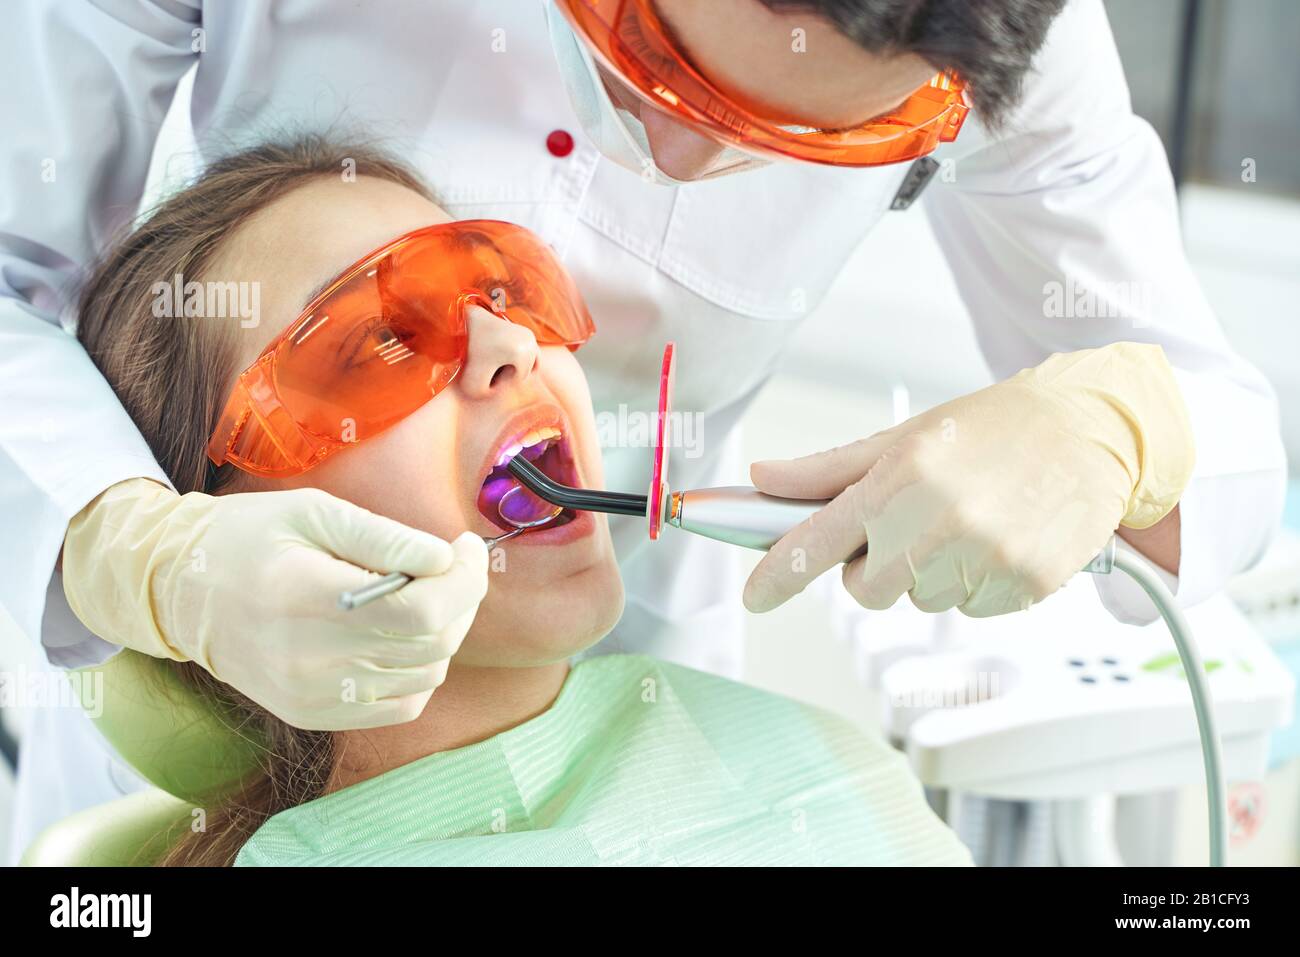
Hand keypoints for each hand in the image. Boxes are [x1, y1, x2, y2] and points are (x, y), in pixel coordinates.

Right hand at [63, 478, 488, 729]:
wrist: (177, 592)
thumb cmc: (247, 538)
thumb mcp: (313, 513)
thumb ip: (384, 537)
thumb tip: (445, 557)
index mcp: (308, 596)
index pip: (419, 609)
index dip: (462, 579)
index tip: (464, 547)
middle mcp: (309, 658)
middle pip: (431, 643)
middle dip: (463, 598)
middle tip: (454, 564)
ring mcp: (312, 695)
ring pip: (426, 675)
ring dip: (445, 632)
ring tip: (426, 593)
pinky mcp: (314, 715)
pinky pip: (401, 706)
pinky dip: (420, 671)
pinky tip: (404, 635)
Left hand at [743, 343, 1193, 617]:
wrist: (1091, 430)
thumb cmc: (992, 428)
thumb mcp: (902, 438)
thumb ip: (826, 471)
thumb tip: (763, 479)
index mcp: (900, 478)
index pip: (817, 543)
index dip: (777, 576)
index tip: (755, 597)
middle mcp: (940, 521)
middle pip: (866, 590)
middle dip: (874, 565)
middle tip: (908, 523)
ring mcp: (986, 557)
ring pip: (920, 600)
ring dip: (929, 573)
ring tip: (965, 522)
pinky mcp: (1025, 584)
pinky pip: (971, 608)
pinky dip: (974, 583)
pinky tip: (996, 539)